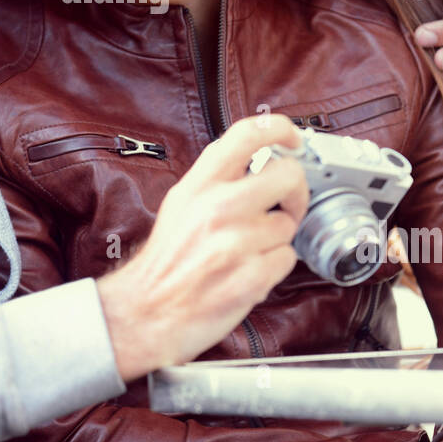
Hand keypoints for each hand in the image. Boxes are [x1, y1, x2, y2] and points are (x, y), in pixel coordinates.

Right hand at [97, 115, 307, 382]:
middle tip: (286, 206)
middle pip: (288, 175)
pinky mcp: (251, 278)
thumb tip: (258, 158)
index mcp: (200, 185)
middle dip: (296, 192)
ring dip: (277, 239)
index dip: (280, 129)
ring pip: (289, 225)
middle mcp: (218, 207)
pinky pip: (286, 260)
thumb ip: (216, 179)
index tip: (293, 139)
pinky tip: (248, 271)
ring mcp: (236, 243)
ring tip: (249, 250)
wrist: (146, 312)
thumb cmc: (167, 259)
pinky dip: (274, 267)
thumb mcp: (181, 203)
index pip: (247, 135)